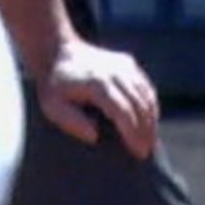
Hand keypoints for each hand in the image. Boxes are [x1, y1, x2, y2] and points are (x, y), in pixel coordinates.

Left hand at [35, 38, 159, 158]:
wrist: (57, 51)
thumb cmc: (54, 85)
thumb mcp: (52, 106)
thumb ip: (71, 122)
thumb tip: (94, 136)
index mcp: (96, 83)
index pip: (122, 111)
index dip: (132, 133)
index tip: (137, 151)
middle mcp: (114, 71)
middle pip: (139, 105)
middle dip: (145, 131)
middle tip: (145, 152)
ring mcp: (123, 65)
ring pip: (146, 95)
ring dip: (151, 119)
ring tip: (150, 141)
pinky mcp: (128, 62)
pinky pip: (145, 86)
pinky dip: (150, 104)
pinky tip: (150, 121)